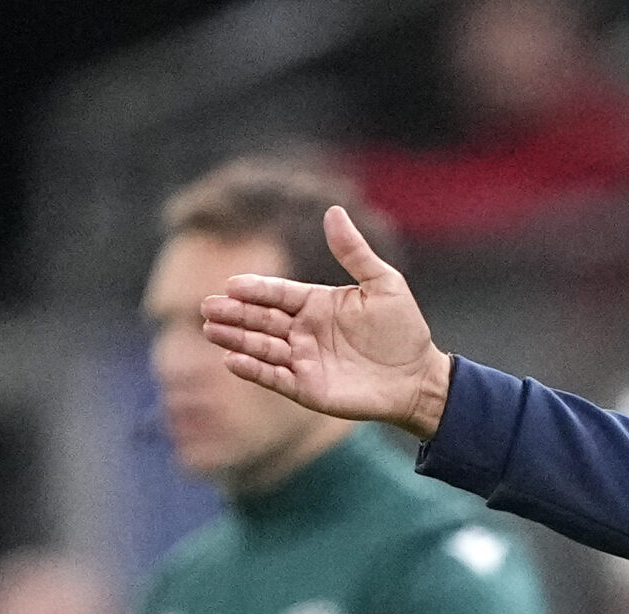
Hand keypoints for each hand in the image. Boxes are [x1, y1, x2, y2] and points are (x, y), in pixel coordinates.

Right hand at [199, 207, 451, 437]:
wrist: (420, 378)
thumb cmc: (404, 330)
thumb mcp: (384, 284)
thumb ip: (355, 252)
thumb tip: (333, 210)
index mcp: (315, 303)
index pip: (276, 292)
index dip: (254, 289)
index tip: (231, 285)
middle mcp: (302, 330)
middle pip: (261, 319)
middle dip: (235, 313)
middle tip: (209, 307)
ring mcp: (302, 359)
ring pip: (262, 347)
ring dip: (236, 338)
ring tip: (212, 329)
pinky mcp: (306, 388)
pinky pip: (274, 378)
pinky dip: (253, 370)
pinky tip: (232, 361)